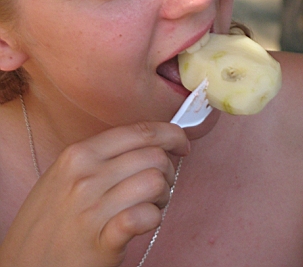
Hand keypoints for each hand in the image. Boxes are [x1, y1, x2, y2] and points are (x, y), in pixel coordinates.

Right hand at [0, 121, 188, 266]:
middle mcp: (84, 175)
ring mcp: (92, 208)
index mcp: (79, 153)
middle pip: (154, 155)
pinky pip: (145, 216)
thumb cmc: (50, 221)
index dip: (170, 134)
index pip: (139, 131)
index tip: (182, 145)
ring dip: (163, 196)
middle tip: (162, 186)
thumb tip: (151, 141)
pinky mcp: (101, 241)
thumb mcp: (65, 175)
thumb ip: (102, 156)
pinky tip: (143, 223)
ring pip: (156, 182)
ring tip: (150, 206)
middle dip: (169, 169)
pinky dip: (153, 218)